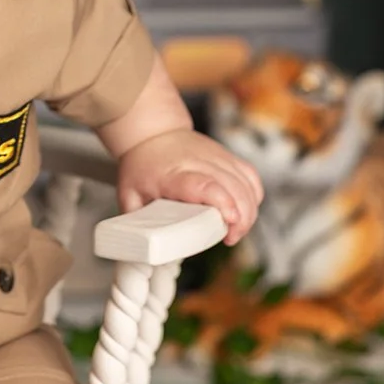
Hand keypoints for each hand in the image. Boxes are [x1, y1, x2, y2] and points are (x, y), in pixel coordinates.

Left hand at [112, 128, 263, 245]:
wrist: (152, 131)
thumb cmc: (142, 165)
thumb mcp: (129, 194)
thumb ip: (137, 224)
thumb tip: (144, 252)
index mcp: (174, 174)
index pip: (205, 185)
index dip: (223, 203)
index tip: (230, 221)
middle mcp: (200, 162)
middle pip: (233, 188)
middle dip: (241, 218)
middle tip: (230, 238)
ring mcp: (217, 157)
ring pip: (246, 183)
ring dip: (249, 211)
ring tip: (236, 231)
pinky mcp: (227, 157)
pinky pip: (251, 177)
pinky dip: (254, 196)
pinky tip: (246, 212)